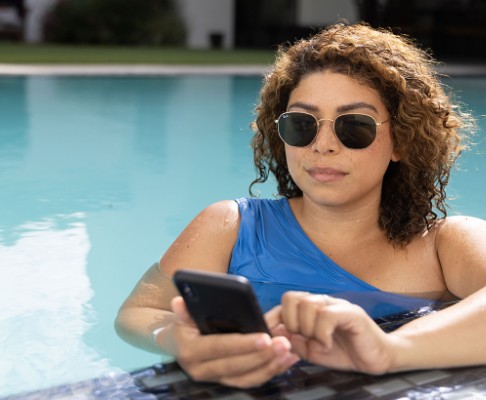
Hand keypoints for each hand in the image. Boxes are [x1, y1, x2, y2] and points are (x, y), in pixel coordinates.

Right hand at [164, 296, 298, 387]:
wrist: (178, 345)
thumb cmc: (184, 325)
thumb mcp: (181, 315)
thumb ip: (182, 310)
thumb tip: (178, 301)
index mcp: (191, 351)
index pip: (220, 347)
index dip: (243, 344)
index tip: (265, 337)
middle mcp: (201, 370)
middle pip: (237, 365)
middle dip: (263, 355)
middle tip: (284, 343)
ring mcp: (215, 378)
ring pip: (247, 377)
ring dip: (270, 365)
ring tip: (288, 351)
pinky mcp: (227, 381)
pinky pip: (251, 380)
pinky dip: (270, 371)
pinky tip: (286, 360)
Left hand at [266, 292, 394, 374]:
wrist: (374, 358)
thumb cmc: (343, 352)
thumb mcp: (311, 350)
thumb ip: (294, 341)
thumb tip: (277, 332)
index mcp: (310, 308)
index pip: (285, 302)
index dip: (273, 318)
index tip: (269, 335)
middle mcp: (322, 302)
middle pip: (291, 298)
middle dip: (291, 323)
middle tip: (303, 339)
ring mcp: (336, 305)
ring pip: (307, 304)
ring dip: (308, 329)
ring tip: (318, 343)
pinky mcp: (351, 313)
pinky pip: (327, 315)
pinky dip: (322, 334)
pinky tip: (327, 344)